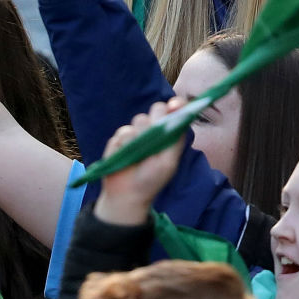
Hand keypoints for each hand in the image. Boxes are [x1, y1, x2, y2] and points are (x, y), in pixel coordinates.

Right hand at [94, 100, 190, 225]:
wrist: (127, 194)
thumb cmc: (152, 179)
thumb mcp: (169, 162)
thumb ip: (175, 139)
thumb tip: (180, 118)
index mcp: (168, 133)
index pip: (175, 111)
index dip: (176, 105)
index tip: (174, 106)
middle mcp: (153, 129)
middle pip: (157, 108)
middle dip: (157, 119)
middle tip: (155, 137)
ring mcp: (135, 132)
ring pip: (139, 119)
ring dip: (140, 136)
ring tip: (139, 155)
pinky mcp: (119, 138)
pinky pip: (123, 132)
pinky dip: (125, 144)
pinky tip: (126, 157)